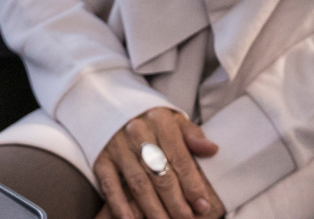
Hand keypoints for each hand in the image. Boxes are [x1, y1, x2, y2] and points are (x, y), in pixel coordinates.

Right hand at [93, 107, 223, 218]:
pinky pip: (110, 185)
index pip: (180, 158)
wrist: (112, 106)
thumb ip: (192, 135)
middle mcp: (138, 132)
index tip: (202, 205)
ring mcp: (117, 146)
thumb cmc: (150, 120)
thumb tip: (212, 149)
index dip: (192, 184)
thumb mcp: (173, 120)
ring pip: (138, 183)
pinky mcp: (101, 158)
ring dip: (153, 209)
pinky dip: (119, 204)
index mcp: (160, 122)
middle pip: (160, 174)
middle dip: (176, 202)